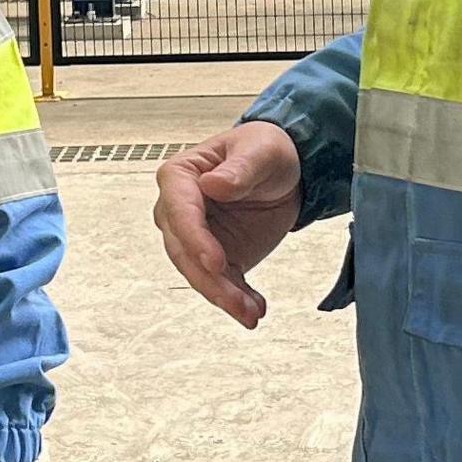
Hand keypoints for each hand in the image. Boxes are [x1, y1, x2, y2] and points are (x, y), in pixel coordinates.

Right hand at [152, 121, 303, 327]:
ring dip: (223, 296)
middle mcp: (179, 211)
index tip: (214, 261)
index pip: (179, 211)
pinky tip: (254, 310)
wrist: (283, 171)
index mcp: (180, 177)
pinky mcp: (217, 258)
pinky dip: (237, 300)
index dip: (195, 239)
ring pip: (199, 274)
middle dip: (208, 279)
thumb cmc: (263, 149)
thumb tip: (212, 185)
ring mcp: (196, 238)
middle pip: (183, 251)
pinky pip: (222, 283)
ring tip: (249, 313)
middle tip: (233, 299)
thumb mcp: (260, 151)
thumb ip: (238, 169)